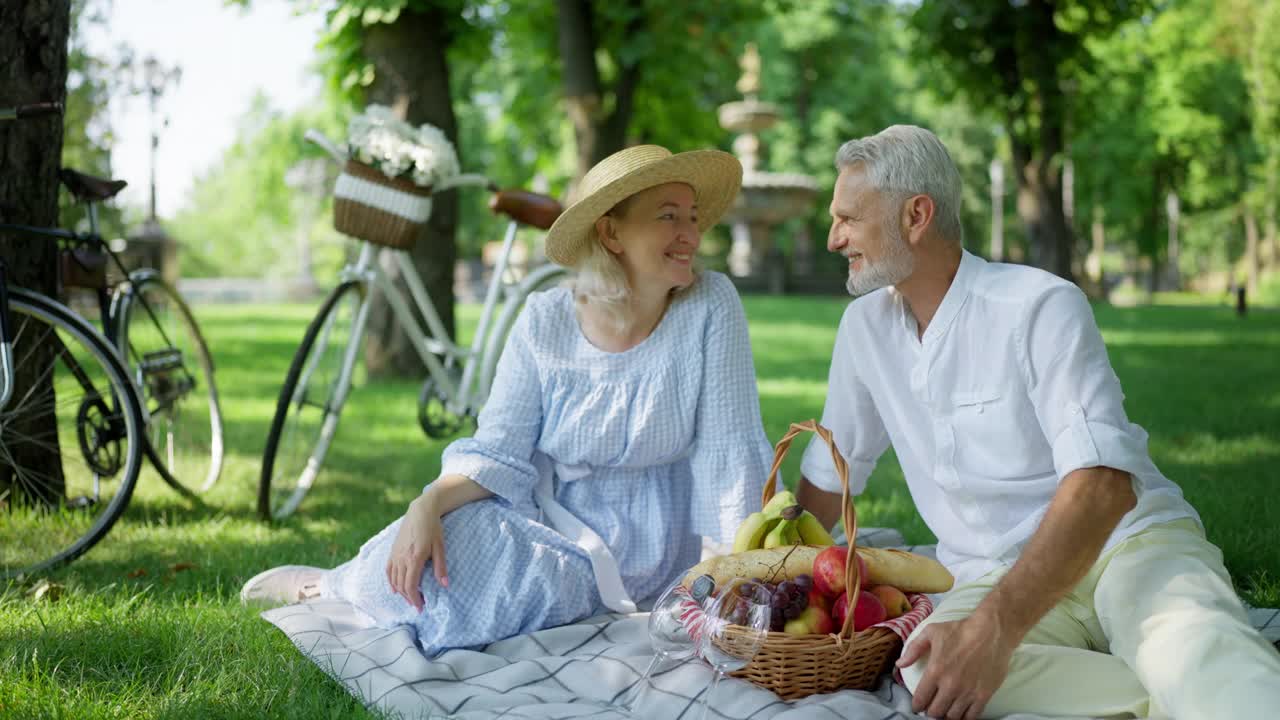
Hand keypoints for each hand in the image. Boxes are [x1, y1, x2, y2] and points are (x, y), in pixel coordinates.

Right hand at [385, 494, 448, 611]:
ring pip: (394, 580)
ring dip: (401, 592)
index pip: (411, 586)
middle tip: (418, 605)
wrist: (421, 511)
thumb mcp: (440, 547)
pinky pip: (388, 570)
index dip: (415, 599)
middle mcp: (402, 558)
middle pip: (402, 585)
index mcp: (414, 558)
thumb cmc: (433, 528)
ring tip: (410, 598)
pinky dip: (391, 582)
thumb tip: (445, 585)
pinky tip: (395, 589)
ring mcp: (395, 555)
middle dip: (409, 598)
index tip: (421, 607)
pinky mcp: (392, 551)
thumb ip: (441, 567)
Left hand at [896, 611, 1015, 719]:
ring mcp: (968, 692)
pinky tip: (960, 713)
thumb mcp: (931, 632)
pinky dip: (964, 718)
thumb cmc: (960, 630)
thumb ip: (913, 649)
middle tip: (932, 707)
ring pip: (952, 717)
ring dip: (946, 715)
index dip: (917, 706)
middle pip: (935, 712)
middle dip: (931, 711)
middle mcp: (950, 685)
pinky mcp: (984, 695)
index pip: (920, 700)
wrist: (991, 631)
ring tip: (946, 709)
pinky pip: (971, 717)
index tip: (918, 706)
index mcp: (935, 671)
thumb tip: (900, 664)